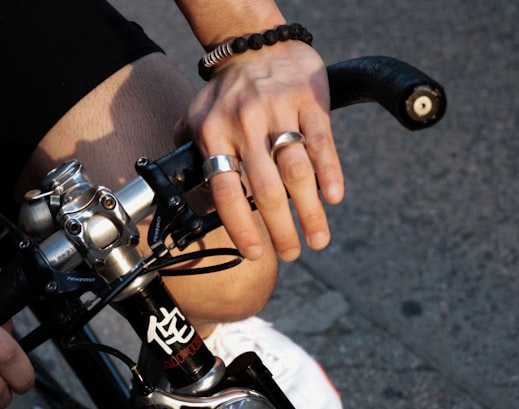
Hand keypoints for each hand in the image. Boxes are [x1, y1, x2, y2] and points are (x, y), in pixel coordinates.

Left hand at [179, 40, 343, 260]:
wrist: (257, 44)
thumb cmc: (226, 93)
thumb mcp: (196, 117)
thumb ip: (190, 155)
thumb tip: (185, 198)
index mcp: (214, 134)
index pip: (225, 190)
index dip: (240, 226)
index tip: (255, 253)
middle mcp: (245, 124)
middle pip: (265, 189)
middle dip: (281, 229)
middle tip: (292, 254)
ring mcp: (279, 111)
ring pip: (296, 171)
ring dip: (310, 211)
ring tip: (318, 239)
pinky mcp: (310, 100)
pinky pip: (321, 143)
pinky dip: (329, 173)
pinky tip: (333, 198)